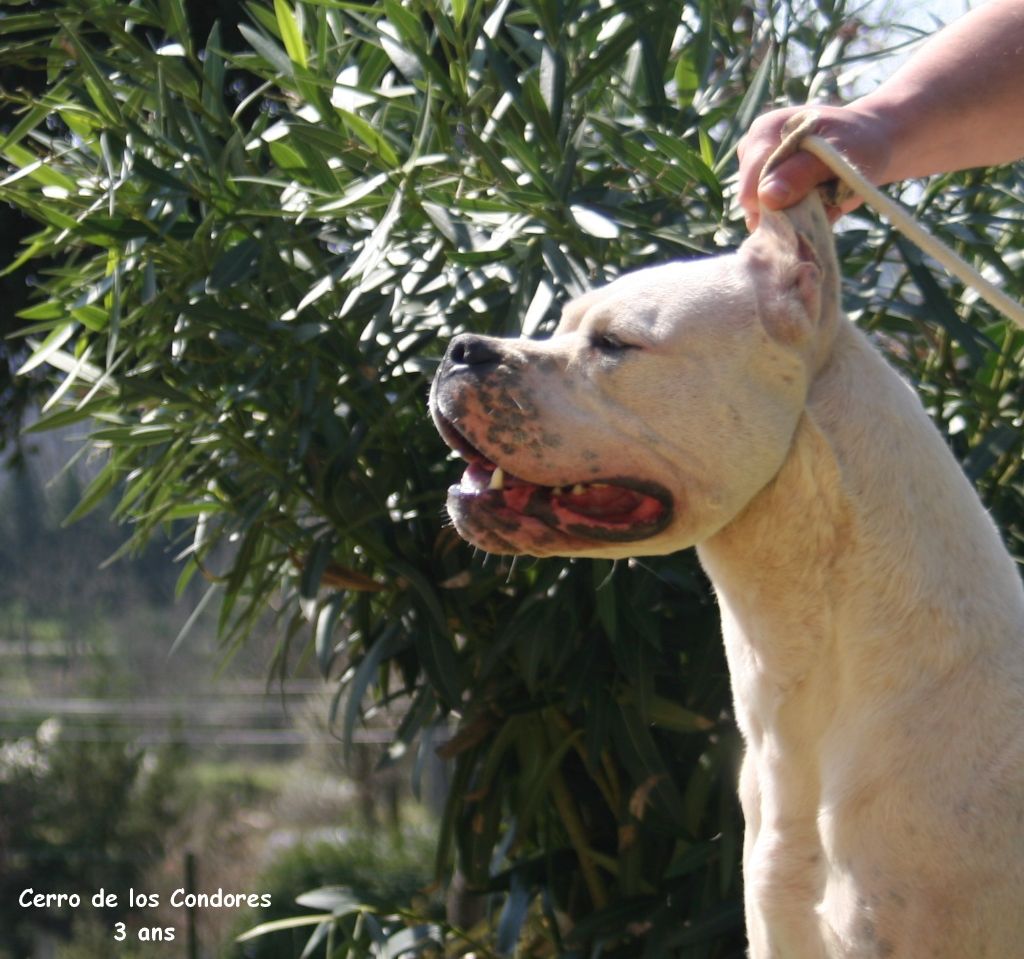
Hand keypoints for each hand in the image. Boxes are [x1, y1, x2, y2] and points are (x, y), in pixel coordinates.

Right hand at [737, 103, 893, 229]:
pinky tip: (814, 201)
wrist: (870, 143)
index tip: (815, 199)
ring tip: (821, 198)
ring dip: (792, 214)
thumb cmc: (858, 143)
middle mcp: (751, 150)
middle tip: (823, 198)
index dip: (779, 205)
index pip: (751, 189)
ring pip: (760, 213)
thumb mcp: (835, 157)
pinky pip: (769, 216)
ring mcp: (755, 169)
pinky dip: (793, 216)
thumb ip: (800, 174)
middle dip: (786, 209)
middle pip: (752, 203)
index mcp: (764, 133)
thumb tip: (766, 197)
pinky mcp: (762, 187)